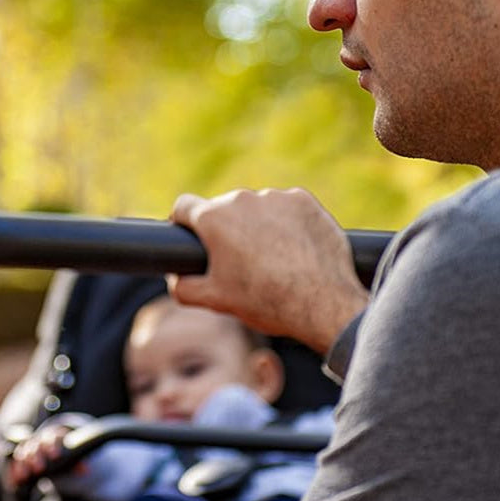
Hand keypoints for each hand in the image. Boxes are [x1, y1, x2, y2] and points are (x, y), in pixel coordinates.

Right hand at [8, 424, 72, 484]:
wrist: (52, 454)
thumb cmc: (63, 458)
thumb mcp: (71, 460)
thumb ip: (77, 464)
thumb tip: (85, 470)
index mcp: (53, 437)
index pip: (53, 437)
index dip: (53, 445)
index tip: (56, 456)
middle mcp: (38, 440)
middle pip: (36, 444)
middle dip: (37, 455)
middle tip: (39, 468)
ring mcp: (28, 447)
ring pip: (23, 451)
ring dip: (23, 463)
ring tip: (24, 476)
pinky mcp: (19, 457)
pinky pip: (14, 461)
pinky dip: (14, 470)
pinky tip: (14, 481)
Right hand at [169, 188, 368, 353]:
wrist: (323, 303)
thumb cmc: (266, 301)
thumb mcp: (215, 300)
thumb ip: (183, 287)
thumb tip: (176, 278)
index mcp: (214, 218)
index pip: (183, 206)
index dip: (182, 221)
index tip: (190, 234)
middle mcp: (242, 199)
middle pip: (223, 208)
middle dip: (226, 228)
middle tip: (239, 259)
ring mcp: (275, 197)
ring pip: (256, 207)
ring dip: (257, 224)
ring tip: (272, 257)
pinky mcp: (304, 200)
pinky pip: (285, 207)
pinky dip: (286, 222)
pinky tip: (294, 248)